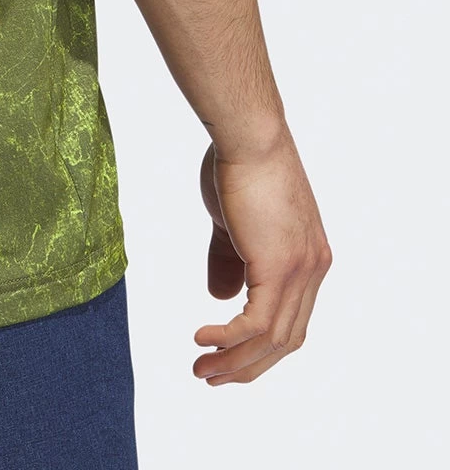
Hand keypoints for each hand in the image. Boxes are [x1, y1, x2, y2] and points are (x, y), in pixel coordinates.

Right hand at [194, 129, 331, 384]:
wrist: (249, 137)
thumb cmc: (238, 166)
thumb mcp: (233, 222)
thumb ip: (229, 260)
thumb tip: (220, 298)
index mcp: (308, 259)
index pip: (290, 320)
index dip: (258, 347)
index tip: (225, 358)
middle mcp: (312, 270)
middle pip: (285, 339)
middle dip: (246, 366)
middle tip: (210, 377)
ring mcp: (300, 271)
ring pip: (272, 339)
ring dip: (235, 361)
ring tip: (201, 369)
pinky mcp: (278, 267)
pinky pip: (256, 323)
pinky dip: (229, 339)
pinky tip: (202, 338)